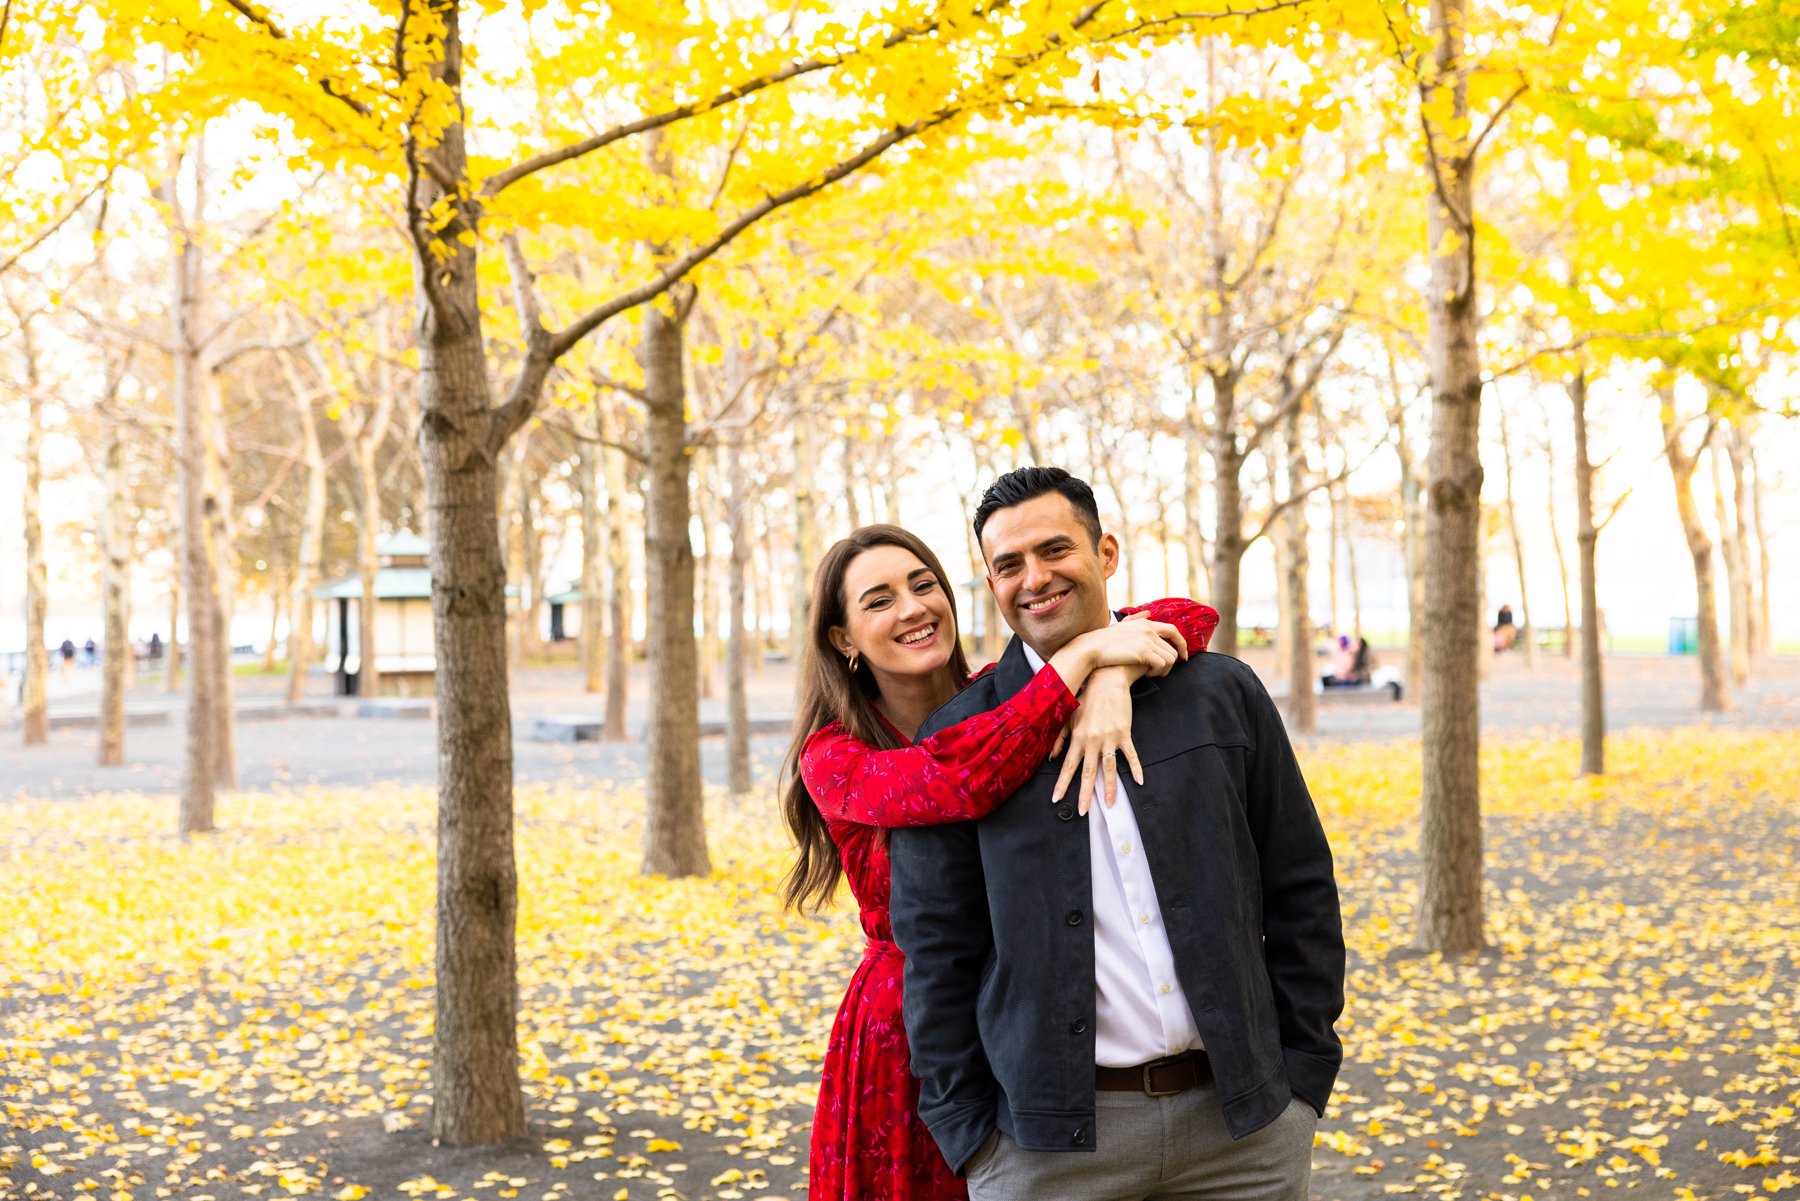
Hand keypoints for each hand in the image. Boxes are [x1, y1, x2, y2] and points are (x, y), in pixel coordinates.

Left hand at [1049, 666, 1140, 812]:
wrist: (1107, 681)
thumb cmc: (1087, 698)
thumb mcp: (1070, 716)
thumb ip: (1059, 737)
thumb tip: (1051, 757)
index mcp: (1078, 738)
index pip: (1067, 766)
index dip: (1062, 783)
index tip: (1056, 799)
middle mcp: (1092, 741)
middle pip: (1088, 772)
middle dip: (1084, 794)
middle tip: (1082, 812)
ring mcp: (1109, 738)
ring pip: (1109, 768)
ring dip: (1110, 788)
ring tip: (1110, 805)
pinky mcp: (1124, 733)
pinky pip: (1130, 755)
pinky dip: (1135, 768)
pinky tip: (1139, 781)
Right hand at [1070, 619, 1185, 677]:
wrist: (1091, 649)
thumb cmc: (1104, 641)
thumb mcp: (1121, 625)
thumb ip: (1136, 619)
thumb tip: (1148, 613)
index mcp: (1145, 623)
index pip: (1173, 630)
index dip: (1181, 643)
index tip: (1183, 655)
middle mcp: (1149, 630)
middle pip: (1174, 648)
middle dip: (1172, 662)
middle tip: (1163, 671)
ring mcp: (1147, 640)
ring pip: (1170, 659)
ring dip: (1163, 670)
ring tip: (1151, 673)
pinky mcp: (1144, 652)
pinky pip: (1162, 665)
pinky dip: (1157, 673)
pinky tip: (1146, 674)